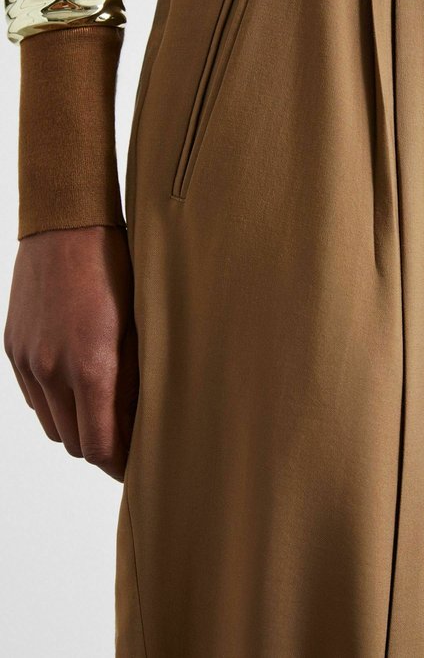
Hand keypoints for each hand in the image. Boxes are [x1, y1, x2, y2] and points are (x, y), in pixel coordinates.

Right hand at [4, 225, 137, 481]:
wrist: (66, 227)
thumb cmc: (116, 269)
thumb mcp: (139, 325)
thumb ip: (136, 379)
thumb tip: (141, 420)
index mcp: (91, 368)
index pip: (100, 446)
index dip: (120, 464)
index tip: (138, 465)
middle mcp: (52, 371)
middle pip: (74, 442)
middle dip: (102, 448)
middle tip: (127, 442)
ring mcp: (27, 361)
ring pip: (51, 424)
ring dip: (76, 427)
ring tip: (104, 414)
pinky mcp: (12, 348)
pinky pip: (32, 396)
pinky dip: (54, 403)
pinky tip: (76, 386)